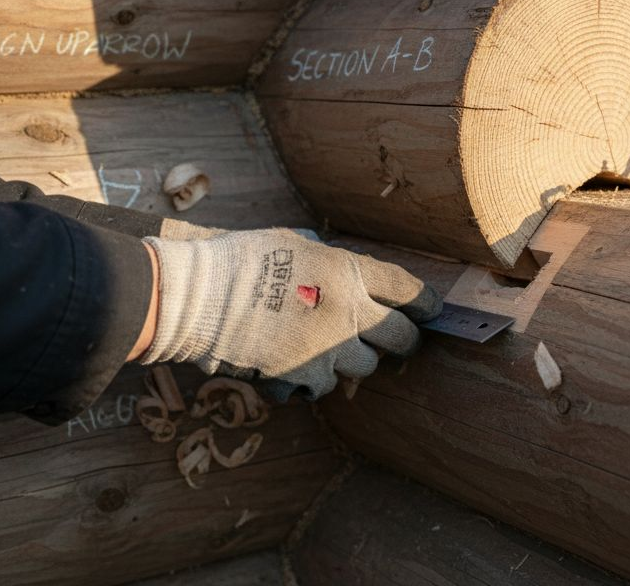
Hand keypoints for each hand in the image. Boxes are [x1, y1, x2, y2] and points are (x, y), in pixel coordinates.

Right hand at [138, 229, 441, 397]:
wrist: (198, 297)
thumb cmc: (239, 260)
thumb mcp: (293, 243)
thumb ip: (328, 261)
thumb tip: (347, 272)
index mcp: (348, 272)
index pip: (408, 290)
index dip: (425, 303)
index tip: (431, 310)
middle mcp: (348, 313)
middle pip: (402, 338)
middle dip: (404, 340)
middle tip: (398, 341)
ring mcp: (328, 350)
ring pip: (364, 366)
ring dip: (351, 360)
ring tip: (324, 348)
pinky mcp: (303, 378)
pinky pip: (323, 387)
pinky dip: (312, 381)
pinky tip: (292, 367)